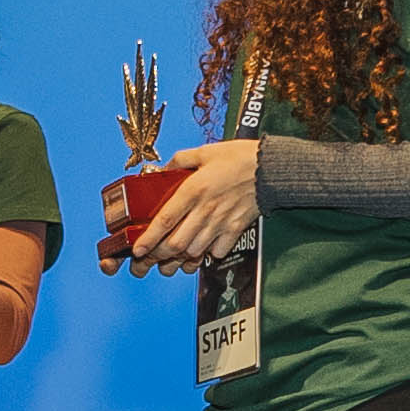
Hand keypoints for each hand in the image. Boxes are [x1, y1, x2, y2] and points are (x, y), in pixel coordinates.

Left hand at [134, 138, 263, 274]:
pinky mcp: (236, 229)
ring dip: (180, 258)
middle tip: (150, 258)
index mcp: (193, 189)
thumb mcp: (204, 151)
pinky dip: (207, 255)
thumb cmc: (239, 158)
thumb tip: (164, 168)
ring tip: (171, 259)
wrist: (271, 168)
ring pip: (194, 251)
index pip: (165, 220)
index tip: (138, 250)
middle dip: (159, 255)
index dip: (148, 239)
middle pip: (176, 243)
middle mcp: (205, 210)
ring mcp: (221, 222)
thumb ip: (180, 160)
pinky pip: (218, 251)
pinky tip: (200, 250)